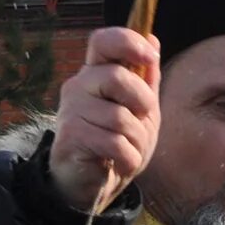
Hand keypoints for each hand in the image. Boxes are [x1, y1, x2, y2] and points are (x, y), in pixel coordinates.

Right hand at [46, 27, 161, 212]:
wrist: (93, 184)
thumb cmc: (116, 142)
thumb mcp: (140, 110)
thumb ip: (146, 79)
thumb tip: (152, 40)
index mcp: (96, 73)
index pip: (103, 41)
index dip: (127, 41)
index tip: (150, 56)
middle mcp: (79, 86)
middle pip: (116, 77)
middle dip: (142, 102)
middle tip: (142, 120)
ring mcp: (71, 110)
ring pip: (119, 117)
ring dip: (136, 140)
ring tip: (128, 149)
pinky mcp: (71, 136)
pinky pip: (114, 143)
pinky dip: (128, 158)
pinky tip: (120, 163)